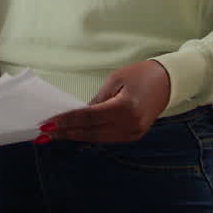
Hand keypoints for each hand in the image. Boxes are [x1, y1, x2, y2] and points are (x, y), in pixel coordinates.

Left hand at [39, 60, 170, 143]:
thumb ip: (96, 100)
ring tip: (56, 134)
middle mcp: (130, 125)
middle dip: (67, 132)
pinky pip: (108, 138)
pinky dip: (91, 136)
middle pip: (92, 132)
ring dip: (76, 136)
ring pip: (98, 139)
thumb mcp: (114, 81)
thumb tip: (78, 114)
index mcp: (125, 108)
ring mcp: (133, 133)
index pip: (89, 118)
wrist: (167, 81)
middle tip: (45, 133)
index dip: (67, 121)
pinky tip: (76, 133)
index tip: (49, 123)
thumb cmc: (140, 74)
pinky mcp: (135, 135)